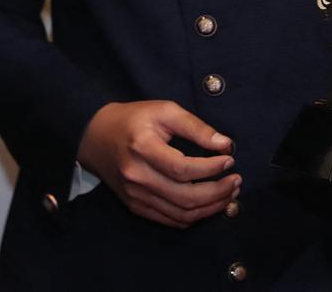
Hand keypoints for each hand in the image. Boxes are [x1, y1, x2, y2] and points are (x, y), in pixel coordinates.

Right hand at [77, 99, 239, 227]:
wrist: (96, 137)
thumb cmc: (134, 119)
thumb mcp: (164, 111)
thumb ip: (195, 127)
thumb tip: (225, 144)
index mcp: (143, 148)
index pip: (183, 168)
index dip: (211, 168)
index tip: (229, 159)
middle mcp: (137, 177)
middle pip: (185, 197)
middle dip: (217, 192)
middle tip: (236, 181)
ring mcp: (135, 196)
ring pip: (180, 214)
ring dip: (210, 208)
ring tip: (229, 194)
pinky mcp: (135, 206)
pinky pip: (169, 220)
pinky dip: (193, 216)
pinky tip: (209, 204)